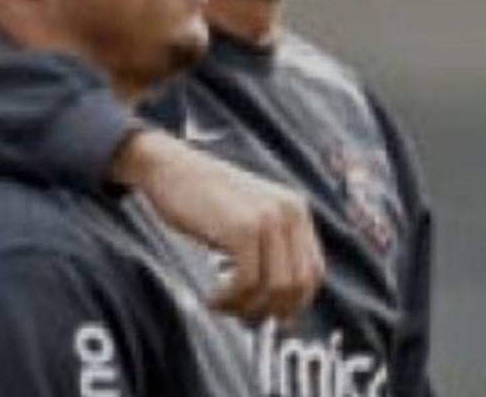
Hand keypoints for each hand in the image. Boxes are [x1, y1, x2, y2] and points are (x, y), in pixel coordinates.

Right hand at [109, 128, 324, 322]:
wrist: (171, 167)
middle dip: (271, 311)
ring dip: (247, 308)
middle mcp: (290, 212)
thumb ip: (270, 250)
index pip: (314, 272)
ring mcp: (268, 219)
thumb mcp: (249, 218)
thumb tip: (280, 307)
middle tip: (243, 318)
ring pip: (274, 288)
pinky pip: (247, 282)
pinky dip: (229, 299)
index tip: (273, 317)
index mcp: (296, 210)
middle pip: (298, 285)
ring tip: (223, 305)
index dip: (296, 303)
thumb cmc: (204, 200)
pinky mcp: (243, 228)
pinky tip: (212, 297)